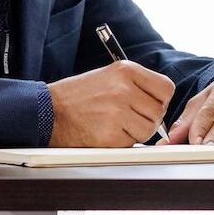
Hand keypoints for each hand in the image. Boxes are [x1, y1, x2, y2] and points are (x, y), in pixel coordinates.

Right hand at [47, 61, 174, 146]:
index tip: (149, 105)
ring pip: (148, 130)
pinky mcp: (110, 135)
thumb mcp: (108, 76)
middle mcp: (124, 89)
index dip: (160, 101)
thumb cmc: (77, 96)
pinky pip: (131, 143)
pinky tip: (105, 133)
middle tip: (129, 119)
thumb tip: (161, 104)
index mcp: (126, 70)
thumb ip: (136, 85)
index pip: (166, 88)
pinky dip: (121, 143)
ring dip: (136, 133)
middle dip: (148, 119)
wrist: (47, 111)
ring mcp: (117, 112)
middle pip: (158, 112)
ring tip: (115, 125)